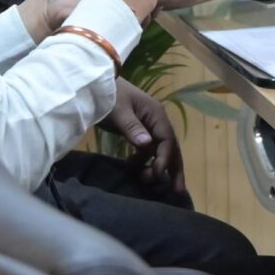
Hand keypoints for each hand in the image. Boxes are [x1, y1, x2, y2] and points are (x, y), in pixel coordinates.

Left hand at [106, 79, 186, 198]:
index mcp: (156, 114)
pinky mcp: (138, 130)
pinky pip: (147, 149)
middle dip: (174, 168)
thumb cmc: (108, 96)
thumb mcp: (119, 112)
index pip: (167, 139)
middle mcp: (157, 120)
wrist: (96, 84)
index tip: (156, 175)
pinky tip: (133, 168)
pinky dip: (143, 160)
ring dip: (157, 165)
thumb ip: (132, 128)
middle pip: (170, 146)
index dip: (164, 158)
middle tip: (178, 190)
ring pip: (159, 149)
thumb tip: (147, 144)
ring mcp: (148, 125)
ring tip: (146, 180)